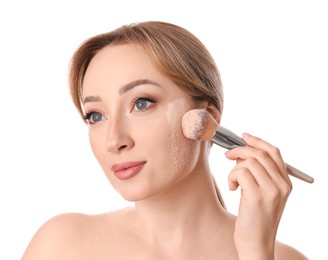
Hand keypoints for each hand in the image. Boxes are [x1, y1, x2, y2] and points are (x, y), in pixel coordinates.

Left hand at [225, 133, 292, 259]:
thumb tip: (242, 154)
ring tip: (233, 182)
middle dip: (240, 150)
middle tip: (228, 156)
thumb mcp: (262, 193)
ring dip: (234, 168)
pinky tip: (232, 188)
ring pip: (248, 162)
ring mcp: (271, 190)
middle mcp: (281, 185)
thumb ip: (258, 174)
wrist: (256, 243)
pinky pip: (240, 172)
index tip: (244, 136)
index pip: (274, 152)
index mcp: (285, 183)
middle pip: (260, 153)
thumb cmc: (255, 218)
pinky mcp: (257, 196)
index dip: (257, 141)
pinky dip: (231, 177)